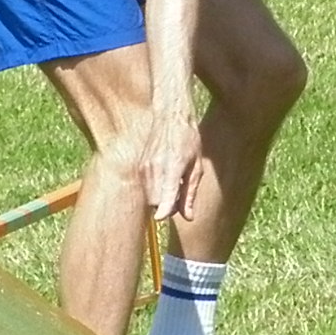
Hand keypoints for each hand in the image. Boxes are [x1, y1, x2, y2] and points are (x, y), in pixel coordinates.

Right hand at [139, 103, 204, 224]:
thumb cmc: (188, 140)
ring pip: (150, 197)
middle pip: (157, 202)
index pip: (165, 192)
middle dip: (167, 206)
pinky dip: (155, 189)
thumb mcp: (196, 167)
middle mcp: (155, 168)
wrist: (170, 116)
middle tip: (180, 193)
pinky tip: (164, 174)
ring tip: (173, 181)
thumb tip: (189, 217)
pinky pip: (146, 188)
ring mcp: (144, 167)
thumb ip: (190, 193)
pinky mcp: (139, 166)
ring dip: (160, 198)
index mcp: (173, 167)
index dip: (163, 208)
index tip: (160, 218)